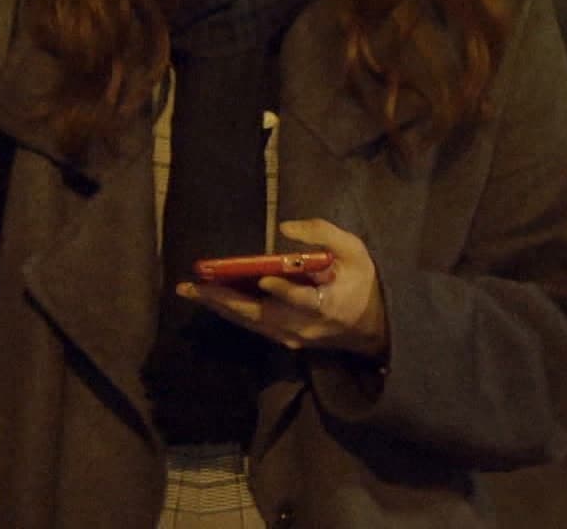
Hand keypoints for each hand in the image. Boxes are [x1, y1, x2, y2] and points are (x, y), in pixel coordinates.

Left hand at [176, 218, 388, 359]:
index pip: (303, 301)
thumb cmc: (362, 282)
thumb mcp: (355, 251)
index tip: (264, 278)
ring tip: (191, 291)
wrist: (374, 327)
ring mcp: (294, 337)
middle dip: (226, 300)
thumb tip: (286, 227)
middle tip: (193, 286)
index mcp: (329, 303)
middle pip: (261, 316)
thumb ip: (323, 234)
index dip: (284, 291)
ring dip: (220, 307)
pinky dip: (231, 312)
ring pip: (252, 323)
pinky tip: (211, 298)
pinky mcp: (286, 339)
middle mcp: (306, 326)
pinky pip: (254, 326)